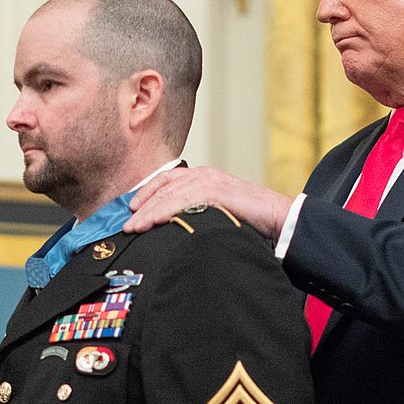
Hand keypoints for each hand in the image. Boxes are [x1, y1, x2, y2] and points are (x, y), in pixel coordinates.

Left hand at [125, 166, 291, 240]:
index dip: (146, 193)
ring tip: (134, 228)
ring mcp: (209, 180)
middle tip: (126, 225)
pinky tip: (152, 222)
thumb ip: (197, 213)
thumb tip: (176, 228)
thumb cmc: (250, 220)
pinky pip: (182, 200)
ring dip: (148, 212)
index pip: (166, 181)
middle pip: (163, 187)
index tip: (132, 210)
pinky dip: (164, 211)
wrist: (278, 217)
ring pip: (169, 194)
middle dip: (142, 206)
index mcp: (203, 177)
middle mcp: (203, 174)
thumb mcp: (217, 213)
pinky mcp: (215, 190)